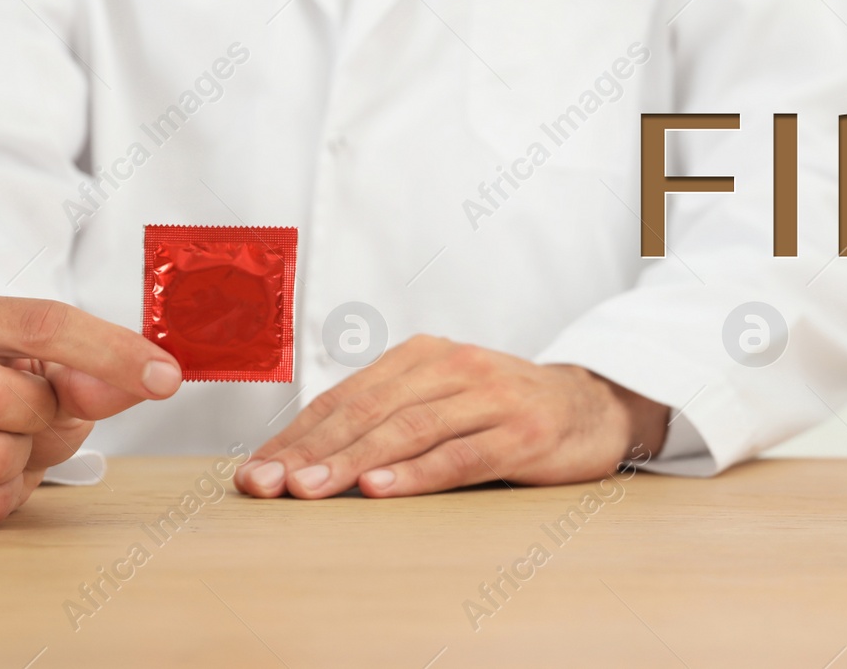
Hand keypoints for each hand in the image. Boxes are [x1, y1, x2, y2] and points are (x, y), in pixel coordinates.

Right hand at [0, 292, 181, 528]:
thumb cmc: (9, 381)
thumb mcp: (58, 367)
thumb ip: (100, 373)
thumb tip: (152, 380)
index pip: (40, 325)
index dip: (110, 353)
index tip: (166, 378)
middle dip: (38, 413)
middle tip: (35, 410)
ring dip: (21, 458)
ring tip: (8, 440)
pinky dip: (4, 495)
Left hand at [234, 336, 667, 499]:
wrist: (592, 405)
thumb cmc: (502, 408)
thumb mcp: (442, 396)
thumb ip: (387, 414)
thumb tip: (305, 456)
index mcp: (422, 356)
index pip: (345, 398)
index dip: (295, 435)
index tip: (255, 471)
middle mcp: (451, 367)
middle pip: (367, 411)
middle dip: (309, 451)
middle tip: (266, 484)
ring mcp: (489, 397)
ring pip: (407, 431)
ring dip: (351, 462)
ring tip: (309, 490)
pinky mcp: (522, 432)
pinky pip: (460, 455)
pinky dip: (417, 473)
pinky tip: (382, 487)